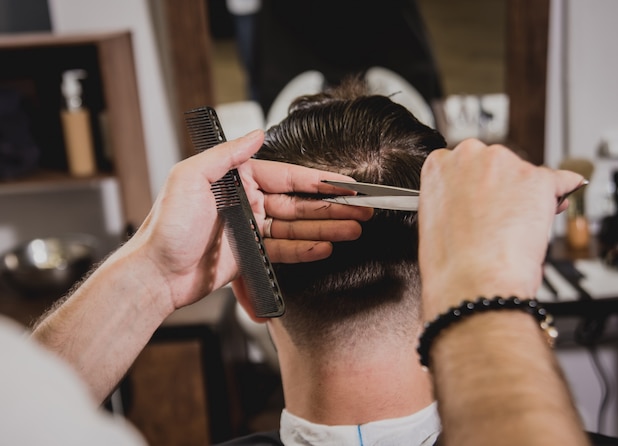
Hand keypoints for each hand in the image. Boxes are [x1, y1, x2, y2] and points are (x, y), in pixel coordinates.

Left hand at [127, 130, 371, 310]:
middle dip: (332, 207)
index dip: (319, 181)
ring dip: (326, 229)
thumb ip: (226, 155)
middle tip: (360, 210)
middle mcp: (247, 203)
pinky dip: (305, 249)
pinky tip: (325, 247)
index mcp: (236, 180)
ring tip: (352, 230)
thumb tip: (255, 134)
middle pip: (298, 204)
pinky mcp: (250, 256)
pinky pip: (284, 251)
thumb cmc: (166, 227)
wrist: (156, 274)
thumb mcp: (189, 178)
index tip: (345, 184)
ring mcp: (250, 230)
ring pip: (296, 228)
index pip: (287, 177)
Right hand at [417, 139, 584, 320]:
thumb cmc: (450, 263)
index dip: (475, 186)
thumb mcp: (434, 220)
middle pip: (496, 163)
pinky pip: (559, 182)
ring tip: (516, 228)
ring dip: (525, 195)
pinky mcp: (537, 178)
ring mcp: (505, 164)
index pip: (465, 164)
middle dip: (501, 186)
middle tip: (500, 217)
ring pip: (525, 174)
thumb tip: (477, 200)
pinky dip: (556, 199)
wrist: (473, 283)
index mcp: (438, 166)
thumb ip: (453, 199)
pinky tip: (548, 213)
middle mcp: (470, 156)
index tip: (480, 201)